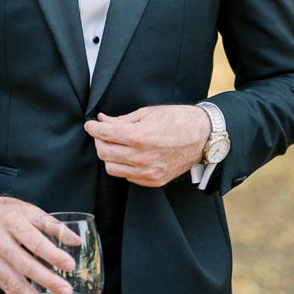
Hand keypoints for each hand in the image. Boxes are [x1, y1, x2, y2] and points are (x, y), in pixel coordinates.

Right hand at [0, 196, 79, 293]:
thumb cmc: (3, 212)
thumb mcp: (26, 209)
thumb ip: (51, 224)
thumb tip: (74, 240)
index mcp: (11, 221)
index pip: (34, 241)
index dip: (53, 254)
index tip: (69, 265)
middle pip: (24, 264)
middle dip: (47, 280)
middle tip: (66, 291)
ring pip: (13, 281)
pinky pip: (5, 287)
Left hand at [84, 104, 209, 186]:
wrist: (203, 136)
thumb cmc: (178, 120)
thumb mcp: (148, 113)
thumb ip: (122, 120)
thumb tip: (102, 120)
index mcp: (139, 136)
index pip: (104, 134)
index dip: (93, 128)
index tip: (90, 125)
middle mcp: (142, 157)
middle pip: (104, 153)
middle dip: (99, 141)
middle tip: (102, 133)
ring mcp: (148, 172)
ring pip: (112, 168)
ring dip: (109, 156)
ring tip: (116, 145)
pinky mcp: (154, 181)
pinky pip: (128, 176)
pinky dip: (124, 166)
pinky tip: (131, 155)